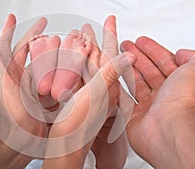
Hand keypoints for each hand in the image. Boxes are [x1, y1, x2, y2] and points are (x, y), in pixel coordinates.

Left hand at [0, 14, 48, 168]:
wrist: (24, 141)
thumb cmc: (11, 116)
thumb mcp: (1, 84)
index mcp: (8, 71)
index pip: (11, 44)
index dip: (13, 29)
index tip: (18, 17)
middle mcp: (20, 77)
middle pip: (30, 51)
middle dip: (38, 36)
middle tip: (47, 25)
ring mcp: (33, 86)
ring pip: (43, 62)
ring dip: (52, 50)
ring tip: (63, 40)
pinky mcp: (45, 96)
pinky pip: (53, 77)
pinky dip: (61, 68)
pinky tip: (69, 63)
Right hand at [42, 16, 135, 168]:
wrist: (64, 145)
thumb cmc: (80, 124)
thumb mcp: (100, 95)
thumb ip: (112, 74)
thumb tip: (129, 56)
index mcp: (109, 86)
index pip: (111, 54)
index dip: (110, 35)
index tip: (110, 20)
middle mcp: (101, 90)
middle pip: (98, 58)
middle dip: (92, 41)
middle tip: (85, 27)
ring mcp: (88, 96)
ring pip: (86, 67)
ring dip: (80, 51)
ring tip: (75, 38)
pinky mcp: (77, 102)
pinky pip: (76, 78)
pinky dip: (72, 66)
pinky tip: (67, 60)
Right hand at [122, 37, 194, 167]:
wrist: (172, 129)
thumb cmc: (187, 101)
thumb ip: (194, 56)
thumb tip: (183, 53)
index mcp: (181, 83)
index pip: (165, 62)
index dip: (152, 50)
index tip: (141, 42)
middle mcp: (166, 95)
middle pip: (148, 71)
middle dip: (137, 57)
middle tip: (126, 47)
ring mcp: (151, 107)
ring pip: (136, 84)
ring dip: (127, 69)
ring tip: (117, 58)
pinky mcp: (135, 118)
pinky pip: (124, 101)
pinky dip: (118, 91)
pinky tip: (113, 80)